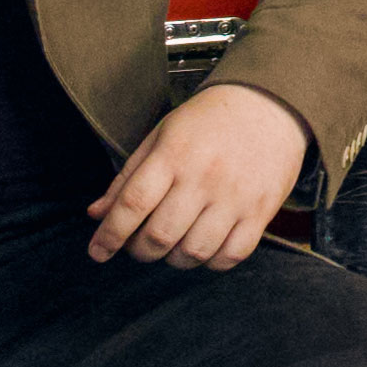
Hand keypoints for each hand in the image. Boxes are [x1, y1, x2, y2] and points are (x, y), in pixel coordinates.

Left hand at [87, 78, 316, 270]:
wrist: (270, 104)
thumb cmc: (209, 120)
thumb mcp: (161, 135)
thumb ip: (128, 177)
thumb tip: (97, 214)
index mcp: (173, 154)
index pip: (133, 203)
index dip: (110, 234)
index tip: (97, 252)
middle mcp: (204, 177)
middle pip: (160, 235)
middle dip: (139, 251)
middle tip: (138, 244)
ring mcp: (235, 196)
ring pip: (194, 252)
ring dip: (174, 259)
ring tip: (173, 245)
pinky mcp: (261, 211)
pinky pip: (232, 255)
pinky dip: (212, 262)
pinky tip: (205, 247)